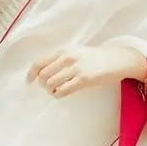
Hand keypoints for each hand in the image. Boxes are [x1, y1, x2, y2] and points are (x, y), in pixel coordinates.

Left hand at [29, 44, 146, 97]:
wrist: (118, 59)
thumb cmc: (96, 57)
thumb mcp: (76, 52)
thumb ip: (61, 59)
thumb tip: (43, 72)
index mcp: (63, 50)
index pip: (39, 63)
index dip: (31, 75)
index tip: (29, 82)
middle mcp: (67, 57)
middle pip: (43, 75)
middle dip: (43, 85)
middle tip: (49, 88)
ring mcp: (76, 68)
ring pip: (51, 84)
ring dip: (51, 91)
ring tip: (57, 91)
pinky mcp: (84, 79)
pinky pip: (63, 90)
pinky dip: (59, 94)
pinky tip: (63, 93)